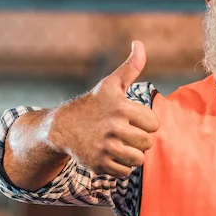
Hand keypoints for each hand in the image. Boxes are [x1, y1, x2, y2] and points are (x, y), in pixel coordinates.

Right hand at [46, 41, 160, 177]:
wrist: (62, 127)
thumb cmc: (92, 105)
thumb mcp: (110, 84)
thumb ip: (131, 66)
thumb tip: (139, 43)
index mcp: (122, 108)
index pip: (154, 125)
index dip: (144, 123)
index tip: (130, 119)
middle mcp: (114, 128)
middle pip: (147, 143)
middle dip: (138, 139)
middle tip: (123, 133)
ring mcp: (106, 148)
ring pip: (138, 159)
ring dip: (130, 154)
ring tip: (118, 144)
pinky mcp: (99, 165)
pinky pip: (124, 172)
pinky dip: (119, 166)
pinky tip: (109, 154)